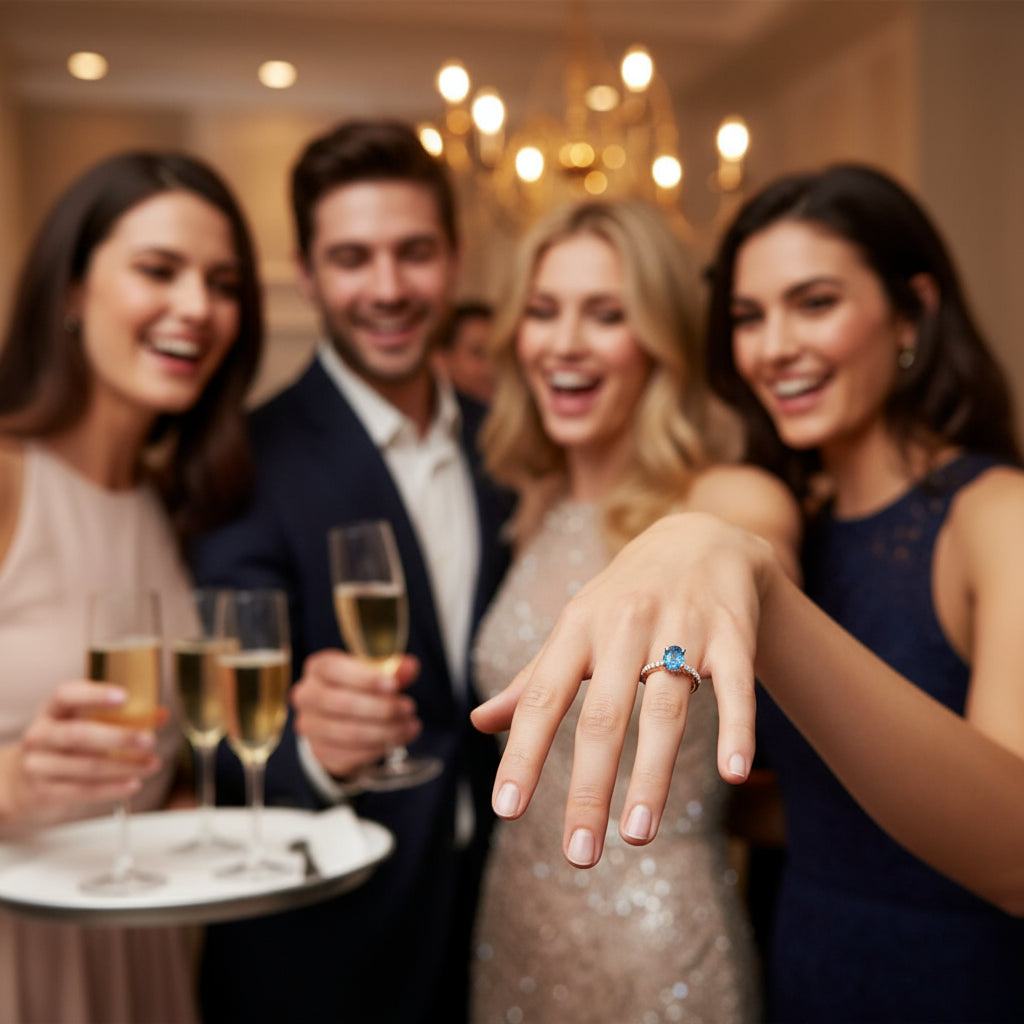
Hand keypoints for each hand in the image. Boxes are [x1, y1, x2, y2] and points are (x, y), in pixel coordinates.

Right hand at [0, 680, 160, 824]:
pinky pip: (83, 790)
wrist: (24, 778)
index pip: (67, 695)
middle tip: (149, 740)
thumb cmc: (65, 743)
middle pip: (78, 735)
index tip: (124, 696)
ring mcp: (38, 765)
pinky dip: (112, 788)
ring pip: (86, 766)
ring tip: (152, 765)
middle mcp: (39, 735)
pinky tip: (134, 784)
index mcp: (52, 710)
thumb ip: (122, 716)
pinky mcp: (44, 792)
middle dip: (118, 738)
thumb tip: (160, 715)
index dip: (94, 694)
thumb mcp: (84, 721)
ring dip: (124, 767)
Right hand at [291, 649, 421, 777]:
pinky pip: (351, 754)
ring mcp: (310, 726)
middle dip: (382, 708)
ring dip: (386, 731)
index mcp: (318, 667)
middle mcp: (307, 695)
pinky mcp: (320, 752)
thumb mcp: (375, 673)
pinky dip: (379, 748)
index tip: (393, 685)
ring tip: (411, 726)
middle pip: (341, 703)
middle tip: (409, 707)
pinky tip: (398, 740)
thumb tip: (410, 666)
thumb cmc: (360, 688)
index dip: (364, 678)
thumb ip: (393, 669)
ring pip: (349, 732)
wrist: (341, 720)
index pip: (333, 669)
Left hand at [471, 512, 775, 866]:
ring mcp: (681, 629)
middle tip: (579, 852)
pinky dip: (736, 728)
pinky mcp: (731, 634)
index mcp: (578, 628)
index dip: (523, 754)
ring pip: (665, 709)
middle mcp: (625, 627)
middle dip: (589, 787)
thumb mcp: (575, 627)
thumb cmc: (624, 596)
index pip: (543, 698)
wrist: (700, 538)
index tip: (505, 811)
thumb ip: (532, 679)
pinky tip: (734, 773)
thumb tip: (479, 723)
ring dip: (653, 775)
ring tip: (638, 834)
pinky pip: (735, 685)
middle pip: (604, 716)